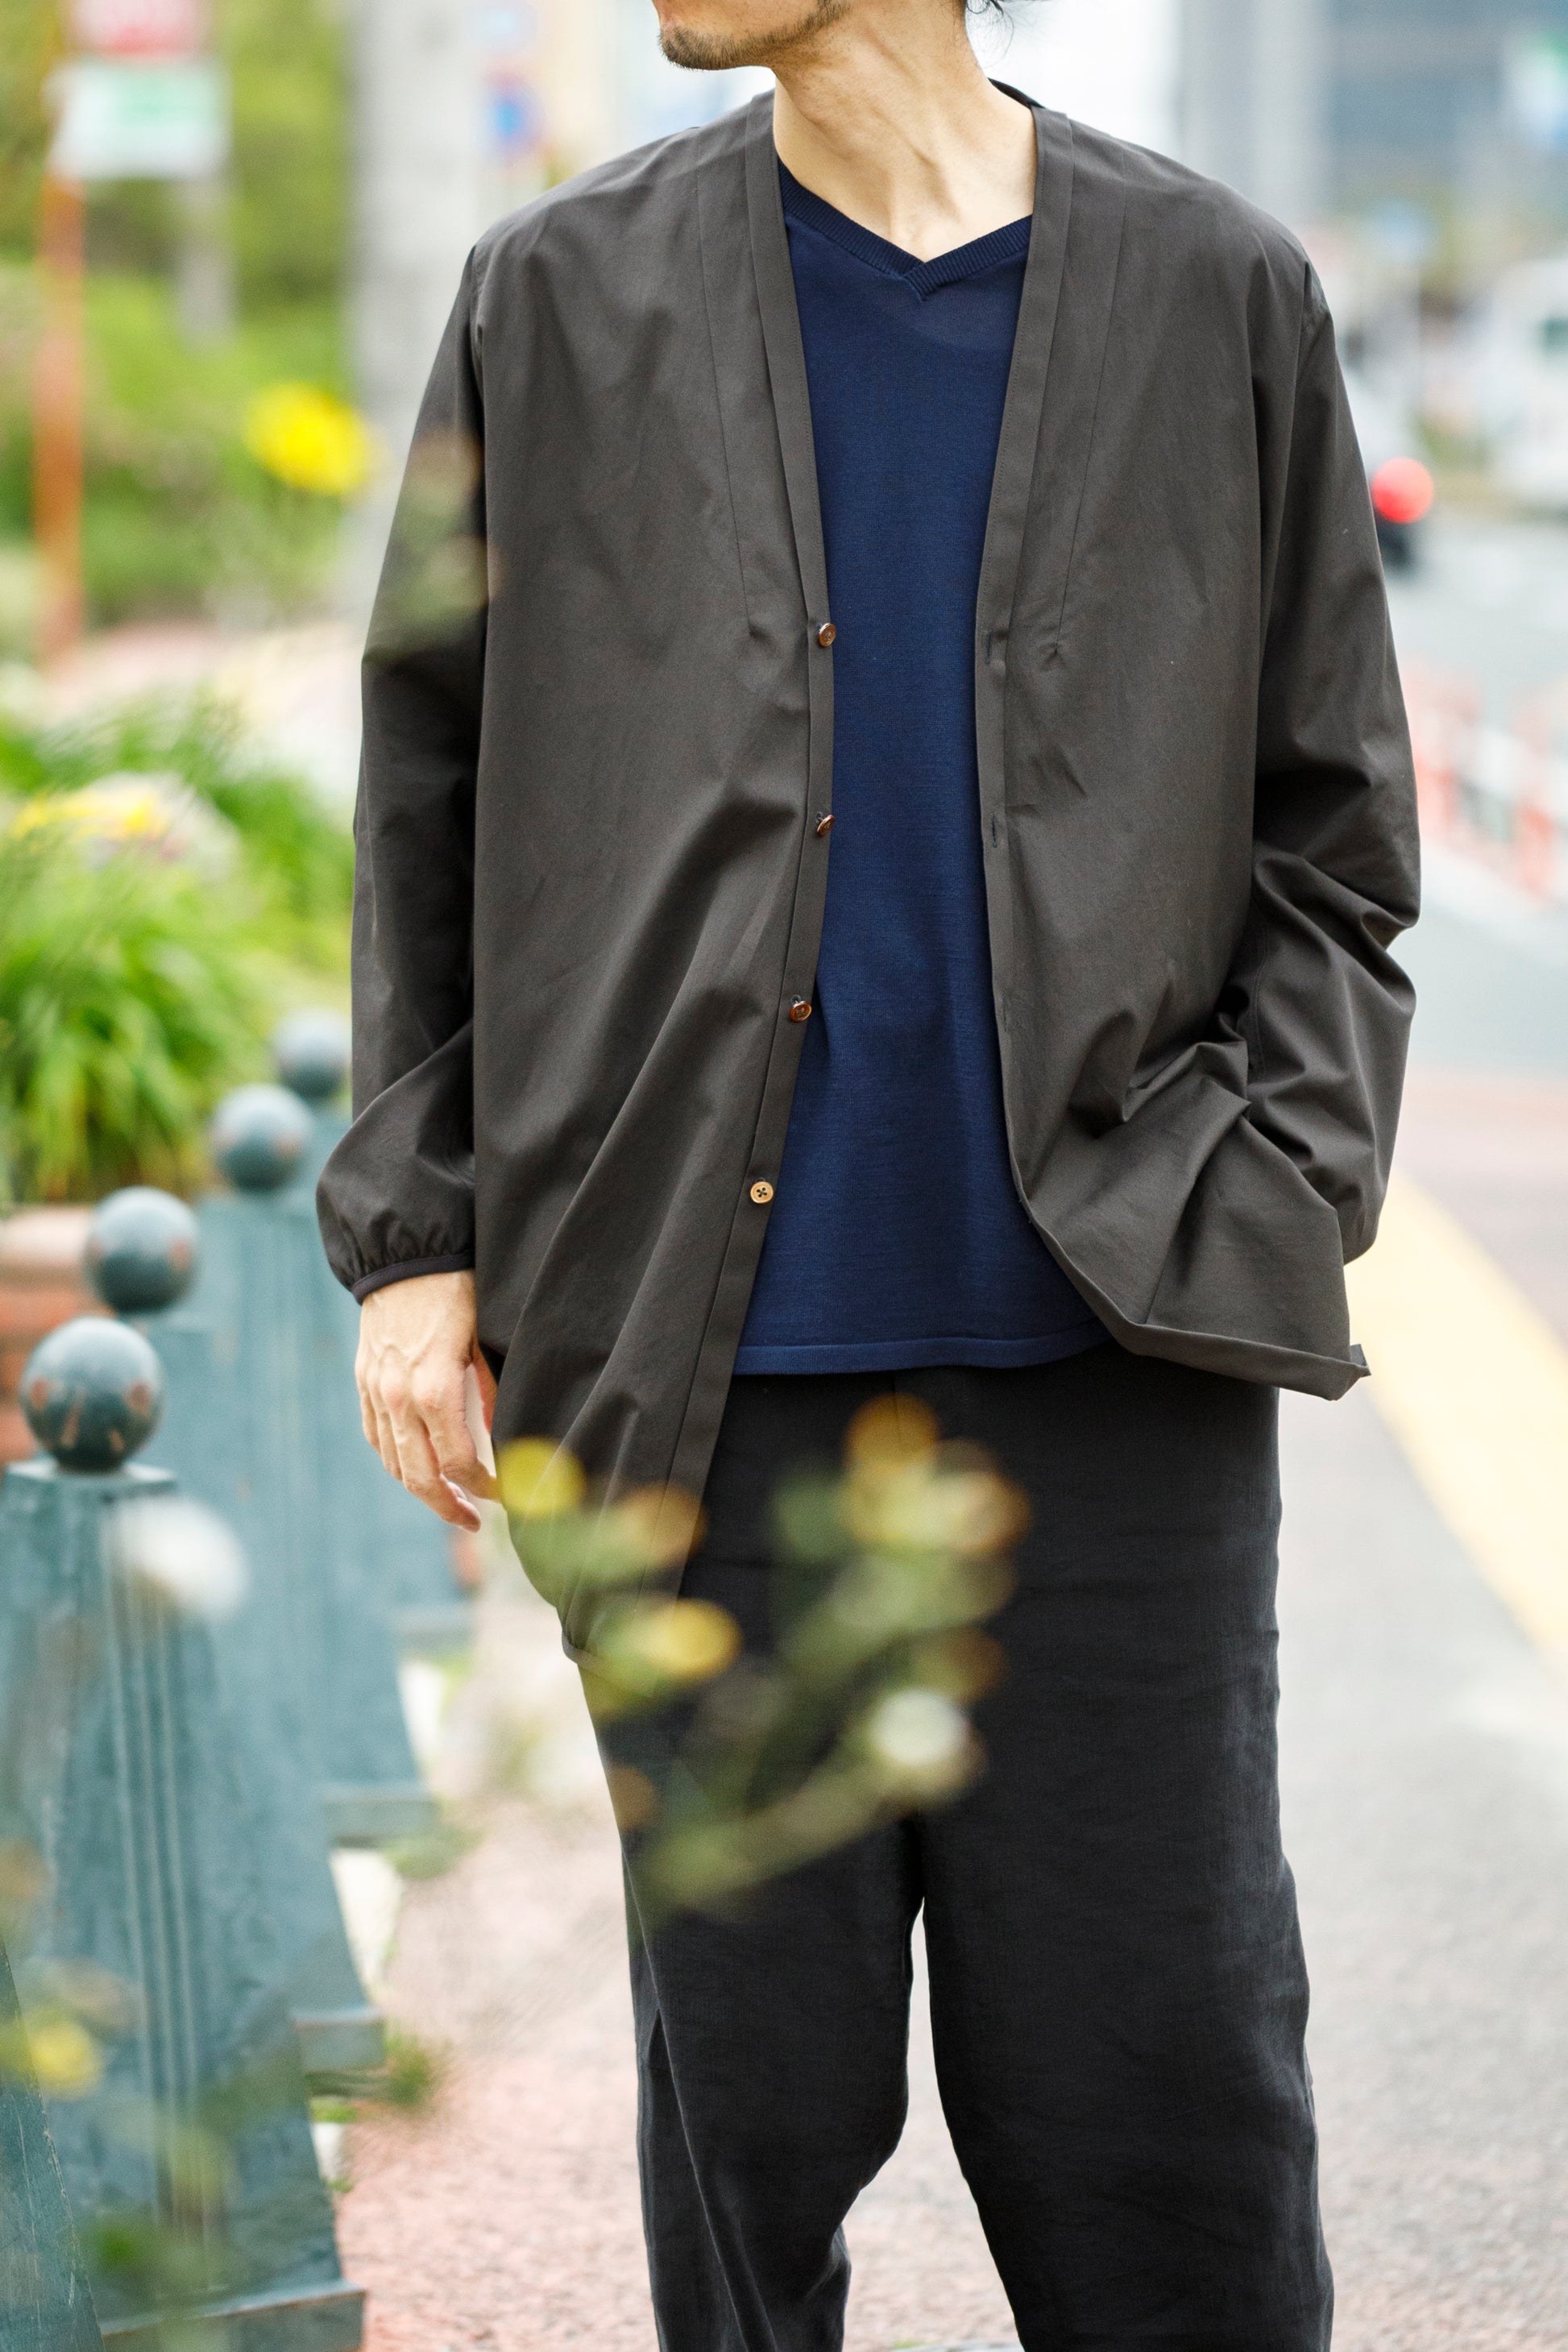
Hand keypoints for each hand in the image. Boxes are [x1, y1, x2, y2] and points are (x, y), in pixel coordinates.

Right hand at [356, 1271, 497, 1530]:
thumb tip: (505, 1438)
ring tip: (449, 1500)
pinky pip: (376, 1436)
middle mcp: (398, 1399)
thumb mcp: (486, 1340)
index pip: (458, 1463)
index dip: (483, 1487)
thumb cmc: (456, 1290)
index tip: (504, 1495)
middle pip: (420, 1476)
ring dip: (420, 1489)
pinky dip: (395, 1459)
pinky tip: (415, 1466)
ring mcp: (376, 1392)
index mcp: (434, 1391)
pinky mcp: (365, 1381)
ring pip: (393, 1462)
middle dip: (448, 1506)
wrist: (405, 1254)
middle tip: (474, 1522)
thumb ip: (493, 1392)